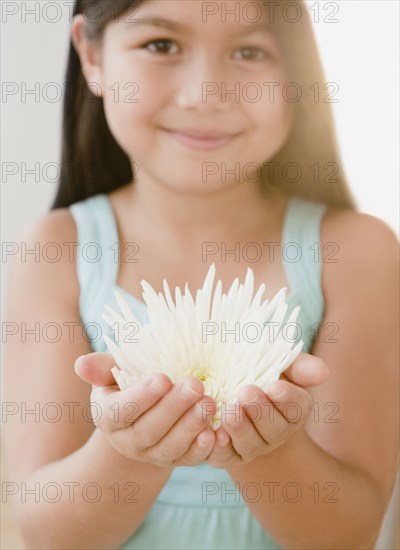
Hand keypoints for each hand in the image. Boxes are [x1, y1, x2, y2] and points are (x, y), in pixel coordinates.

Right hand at [75, 352, 215, 467]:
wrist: (147, 409)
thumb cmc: (130, 382)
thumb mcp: (114, 372)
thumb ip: (102, 367)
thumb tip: (82, 364)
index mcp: (108, 417)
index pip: (120, 411)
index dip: (141, 397)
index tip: (163, 378)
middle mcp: (127, 441)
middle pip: (148, 430)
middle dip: (173, 408)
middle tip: (195, 385)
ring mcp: (152, 454)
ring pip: (169, 448)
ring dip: (191, 427)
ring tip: (209, 403)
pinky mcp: (176, 460)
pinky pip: (188, 460)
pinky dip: (202, 449)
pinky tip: (215, 433)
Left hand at [206, 352, 329, 467]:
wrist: (230, 389)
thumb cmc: (259, 372)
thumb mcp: (280, 364)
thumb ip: (299, 366)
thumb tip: (323, 372)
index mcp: (293, 409)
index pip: (297, 407)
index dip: (287, 398)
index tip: (275, 386)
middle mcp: (276, 433)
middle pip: (274, 429)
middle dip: (260, 411)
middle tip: (246, 392)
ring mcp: (252, 447)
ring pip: (250, 445)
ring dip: (240, 429)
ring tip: (229, 411)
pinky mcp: (227, 455)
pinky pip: (224, 457)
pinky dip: (219, 448)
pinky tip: (213, 433)